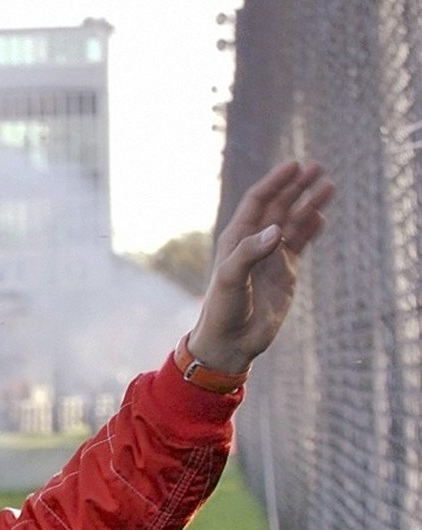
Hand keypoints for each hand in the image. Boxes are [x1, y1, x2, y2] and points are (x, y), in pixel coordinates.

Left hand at [189, 160, 335, 371]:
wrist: (231, 341)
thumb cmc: (223, 309)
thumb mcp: (232, 279)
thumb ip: (250, 253)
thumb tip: (277, 230)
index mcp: (236, 239)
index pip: (258, 202)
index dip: (275, 182)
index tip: (294, 165)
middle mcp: (255, 243)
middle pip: (279, 207)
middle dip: (296, 187)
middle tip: (317, 168)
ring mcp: (272, 257)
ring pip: (294, 223)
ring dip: (309, 204)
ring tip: (328, 186)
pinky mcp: (285, 273)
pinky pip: (301, 244)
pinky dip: (311, 229)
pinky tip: (321, 216)